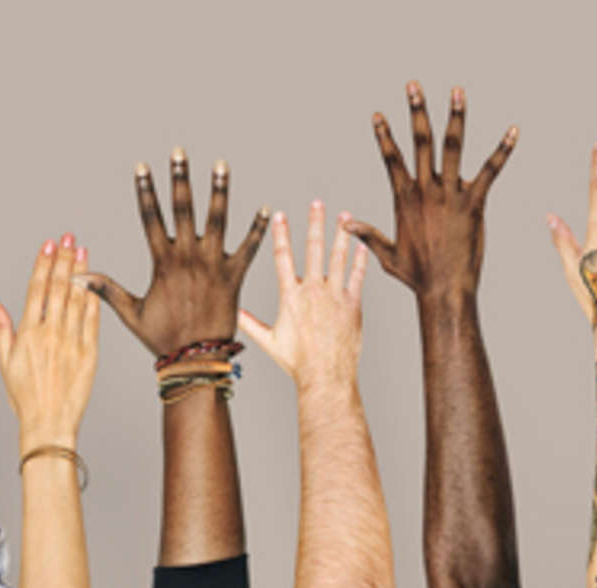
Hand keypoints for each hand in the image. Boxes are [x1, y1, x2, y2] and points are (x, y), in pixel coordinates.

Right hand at [0, 234, 99, 454]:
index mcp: (28, 334)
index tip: (48, 244)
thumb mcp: (6, 362)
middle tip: (69, 237)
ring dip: (80, 272)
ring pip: (76, 299)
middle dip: (63, 259)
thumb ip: (1, 328)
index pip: (36, 289)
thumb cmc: (25, 396)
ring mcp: (72, 343)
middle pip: (58, 288)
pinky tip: (94, 282)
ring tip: (83, 250)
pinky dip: (93, 299)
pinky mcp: (90, 354)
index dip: (43, 264)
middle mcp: (50, 334)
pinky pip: (93, 321)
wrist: (49, 423)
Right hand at [75, 148, 268, 355]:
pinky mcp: (235, 276)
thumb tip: (75, 277)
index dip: (146, 191)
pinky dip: (257, 229)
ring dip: (219, 191)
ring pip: (217, 220)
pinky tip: (265, 208)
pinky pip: (249, 248)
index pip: (151, 218)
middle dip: (180, 179)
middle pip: (183, 209)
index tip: (142, 167)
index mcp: (163, 263)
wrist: (196, 359)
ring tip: (221, 164)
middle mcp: (188, 257)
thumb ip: (107, 289)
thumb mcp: (131, 313)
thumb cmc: (163, 338)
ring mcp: (213, 265)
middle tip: (179, 152)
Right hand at [238, 201, 367, 390]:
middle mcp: (313, 291)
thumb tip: (234, 315)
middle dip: (315, 223)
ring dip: (341, 234)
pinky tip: (363, 245)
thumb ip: (251, 324)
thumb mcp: (270, 341)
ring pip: (339, 257)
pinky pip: (358, 276)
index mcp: (290, 296)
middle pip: (313, 249)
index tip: (279, 215)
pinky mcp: (353, 304)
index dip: (280, 234)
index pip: (283, 257)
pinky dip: (361, 259)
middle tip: (317, 203)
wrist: (326, 375)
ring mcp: (335, 296)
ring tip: (345, 216)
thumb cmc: (297, 362)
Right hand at [347, 81, 516, 300]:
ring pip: (452, 147)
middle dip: (416, 112)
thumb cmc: (416, 275)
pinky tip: (513, 132)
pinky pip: (489, 171)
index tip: (379, 115)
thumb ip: (367, 234)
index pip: (391, 159)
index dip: (384, 135)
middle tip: (413, 87)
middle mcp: (426, 191)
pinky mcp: (474, 204)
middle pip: (420, 142)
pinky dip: (502, 151)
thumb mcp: (387, 254)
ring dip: (456, 117)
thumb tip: (345, 223)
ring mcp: (450, 195)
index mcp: (404, 199)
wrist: (443, 289)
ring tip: (457, 91)